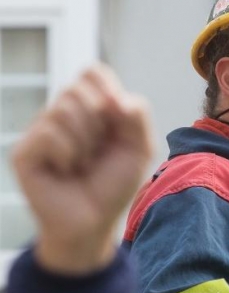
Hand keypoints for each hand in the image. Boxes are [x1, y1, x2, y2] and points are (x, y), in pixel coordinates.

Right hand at [12, 64, 153, 275]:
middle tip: (99, 150)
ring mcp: (39, 131)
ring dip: (86, 141)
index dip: (107, 87)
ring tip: (83, 163)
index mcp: (88, 108)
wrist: (95, 221)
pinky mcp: (24, 151)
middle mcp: (60, 114)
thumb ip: (137, 115)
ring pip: (63, 108)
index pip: (92, 71)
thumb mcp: (139, 147)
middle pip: (78, 88)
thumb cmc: (113, 184)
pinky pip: (50, 133)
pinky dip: (68, 153)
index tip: (118, 116)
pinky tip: (66, 170)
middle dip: (100, 122)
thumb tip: (116, 97)